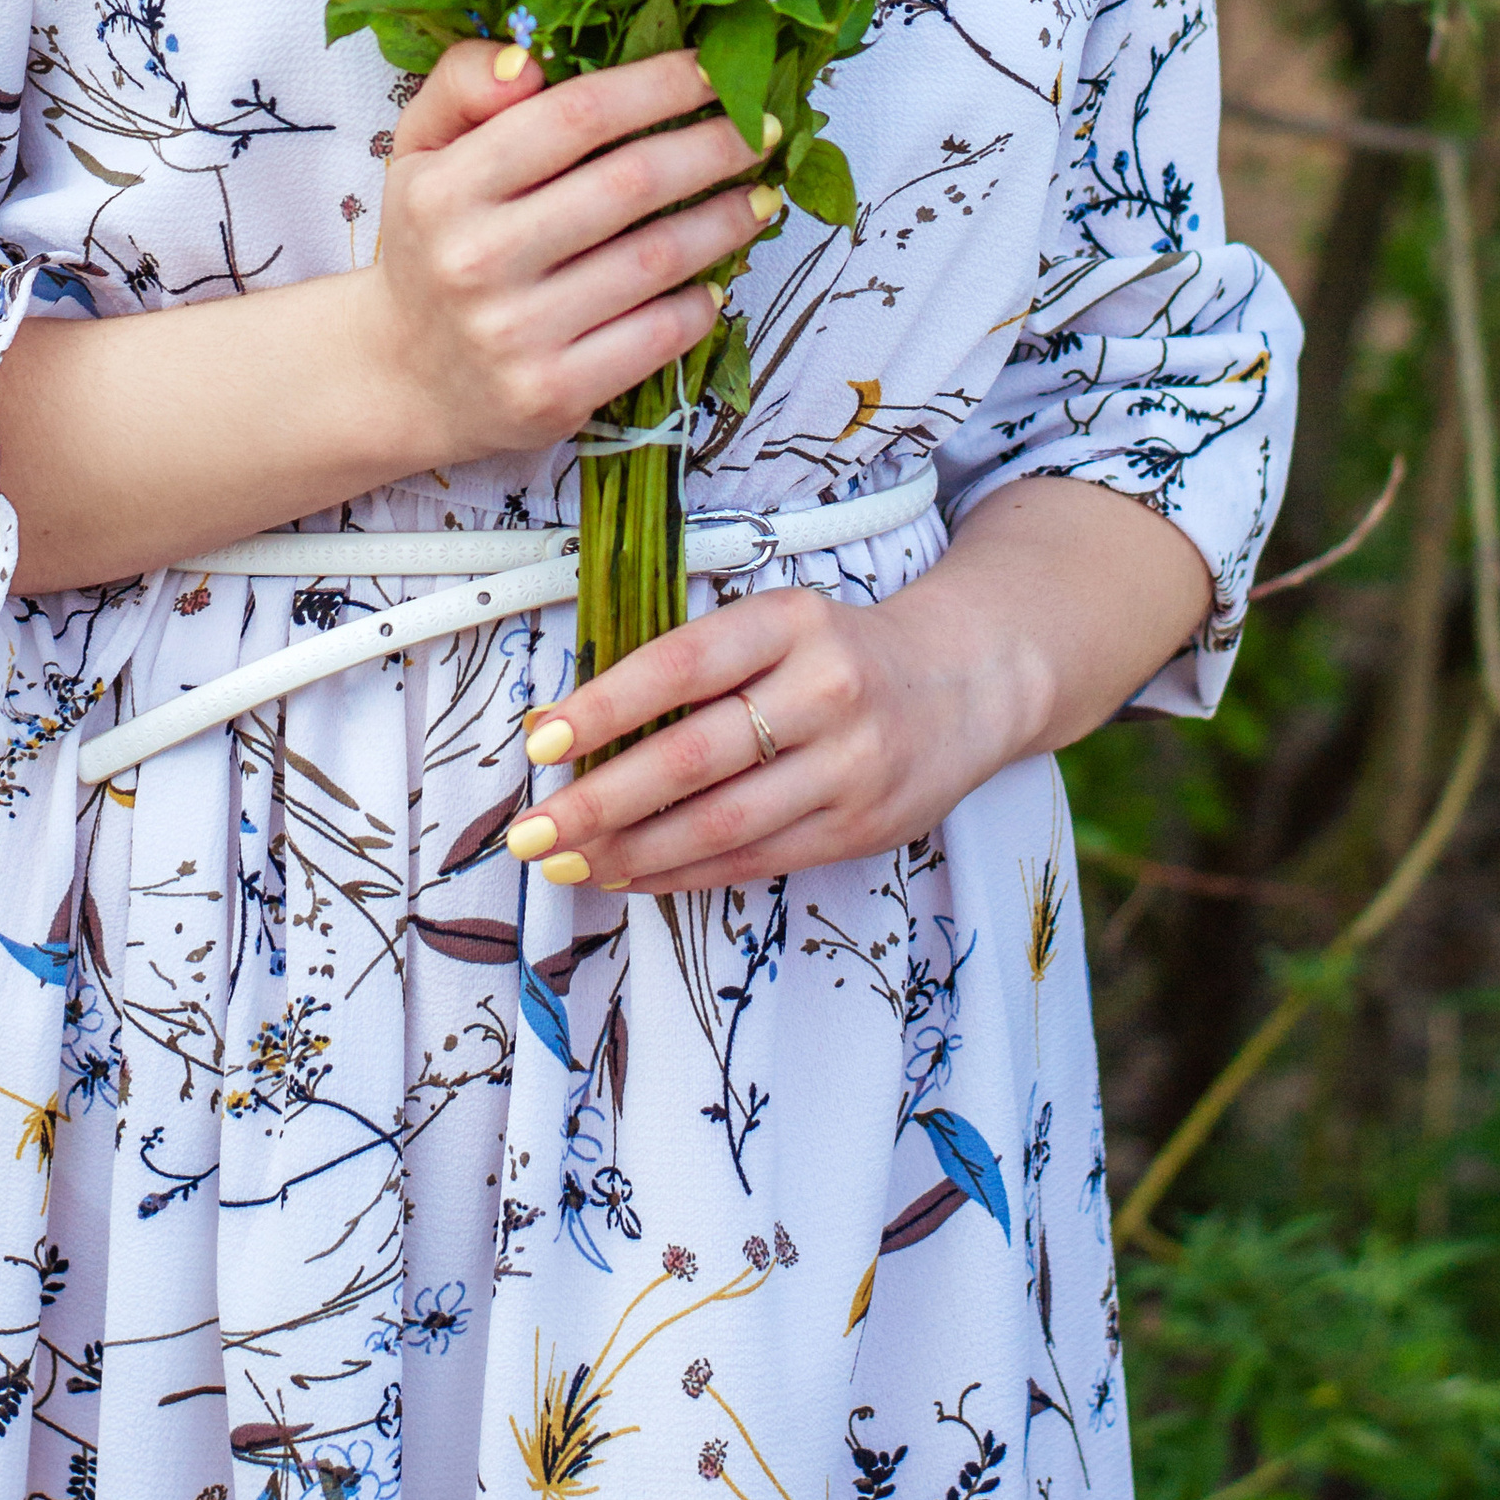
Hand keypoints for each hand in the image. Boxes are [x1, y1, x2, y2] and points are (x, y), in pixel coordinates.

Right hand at [361, 37, 780, 472]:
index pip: (573, 117)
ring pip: (656, 259)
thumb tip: (532, 60)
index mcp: (445, 188)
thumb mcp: (419, 149)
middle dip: (714, 146)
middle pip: (629, 183)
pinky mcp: (552, 393)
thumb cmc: (430, 242)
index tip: (715, 69)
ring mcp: (516, 333)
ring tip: (762, 196)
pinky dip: (702, 303)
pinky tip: (719, 280)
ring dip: (725, 221)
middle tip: (762, 127)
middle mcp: (476, 259)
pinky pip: (657, 336)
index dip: (658, 85)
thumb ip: (462, 82)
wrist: (404, 375)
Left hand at [501, 481, 1216, 894]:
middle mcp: (826, 690)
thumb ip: (696, 664)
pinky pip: (756, 859)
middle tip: (532, 829)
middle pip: (695, 755)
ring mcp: (850, 766)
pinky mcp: (860, 826)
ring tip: (567, 863)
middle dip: (602, 800)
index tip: (541, 740)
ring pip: (723, 822)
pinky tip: (632, 876)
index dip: (607, 704)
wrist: (968, 683)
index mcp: (793, 622)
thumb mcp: (780, 625)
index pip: (684, 662)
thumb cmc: (841, 650)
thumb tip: (571, 725)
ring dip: (633, 851)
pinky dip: (684, 873)